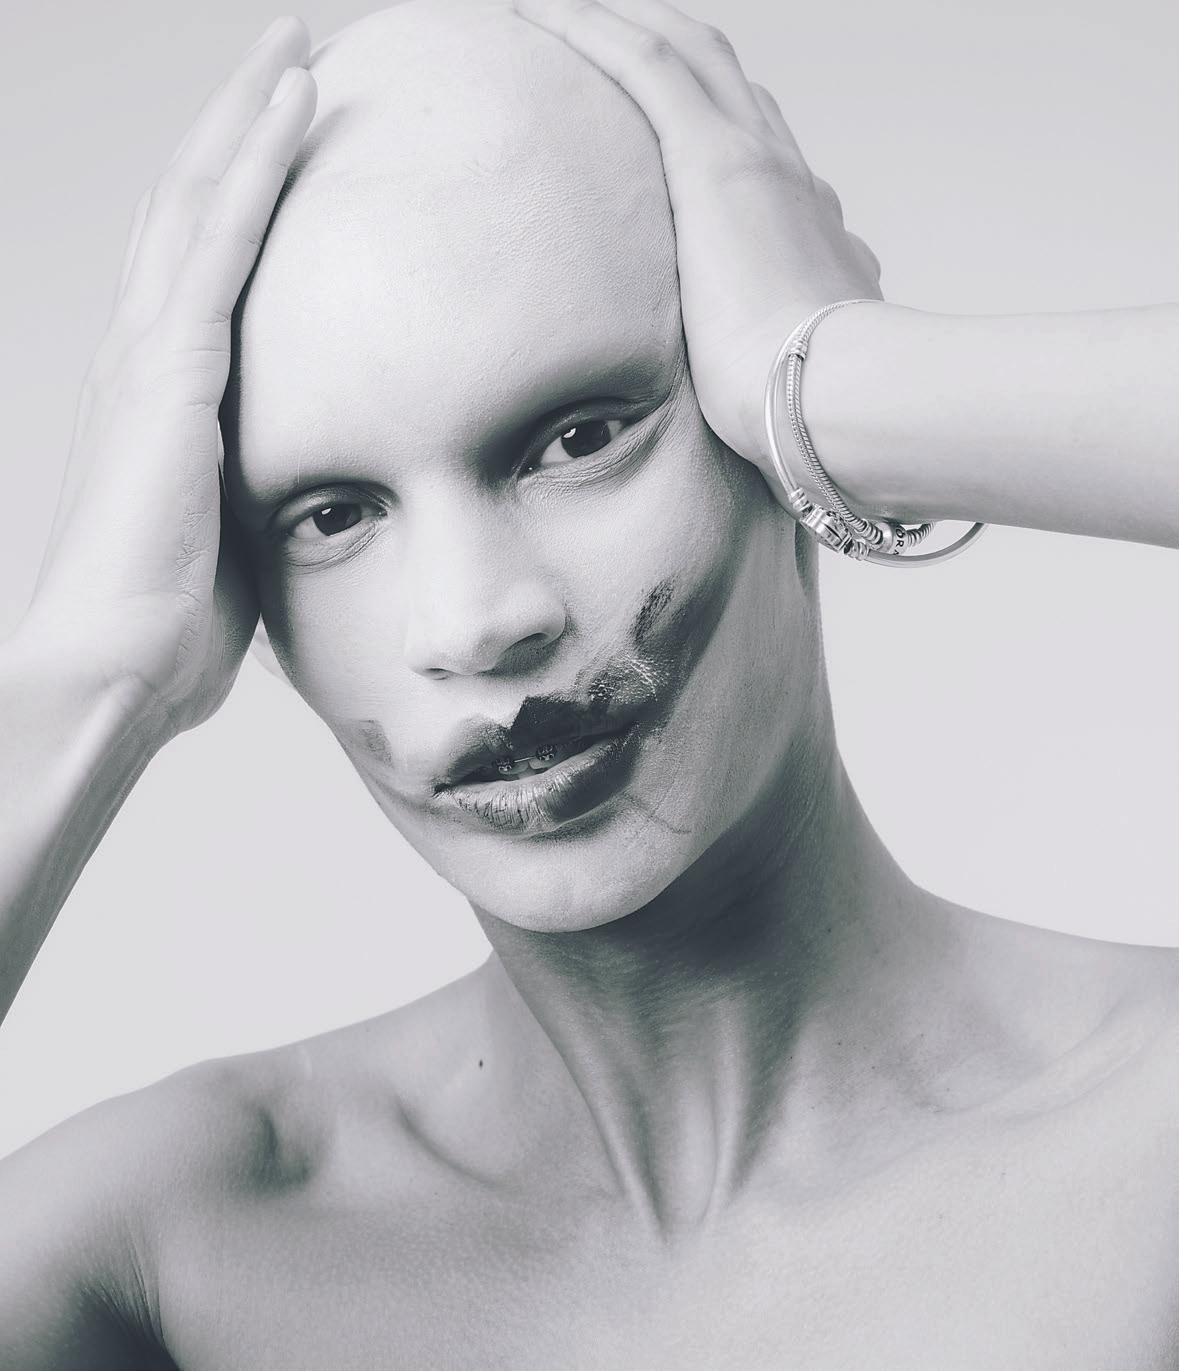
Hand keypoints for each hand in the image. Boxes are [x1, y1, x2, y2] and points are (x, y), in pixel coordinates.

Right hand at [24, 18, 316, 743]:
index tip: (293, 133)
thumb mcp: (234, 535)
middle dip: (242, 121)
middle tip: (295, 48)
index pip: (203, 261)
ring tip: (299, 39)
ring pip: (201, 196)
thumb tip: (313, 499)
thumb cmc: (171, 621)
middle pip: (194, 203)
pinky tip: (294, 100)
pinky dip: (257, 164)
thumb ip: (262, 491)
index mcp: (162, 389)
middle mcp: (144, 350)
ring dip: (249, 111)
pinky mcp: (169, 371)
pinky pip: (221, 241)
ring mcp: (150, 353)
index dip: (242, 188)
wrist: (117, 667)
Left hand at [510, 0, 880, 494]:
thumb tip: (768, 381)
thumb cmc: (810, 414)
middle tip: (600, 28)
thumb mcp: (794, 374)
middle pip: (718, 75)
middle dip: (659, 41)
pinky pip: (646, 63)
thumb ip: (783, 358)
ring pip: (681, 51)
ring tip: (556, 8)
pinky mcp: (718, 161)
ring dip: (616, 21)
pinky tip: (538, 6)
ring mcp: (756, 158)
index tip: (660, 108)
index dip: (704, 107)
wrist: (837, 405)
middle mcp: (786, 173)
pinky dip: (590, 27)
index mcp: (802, 222)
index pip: (750, 140)